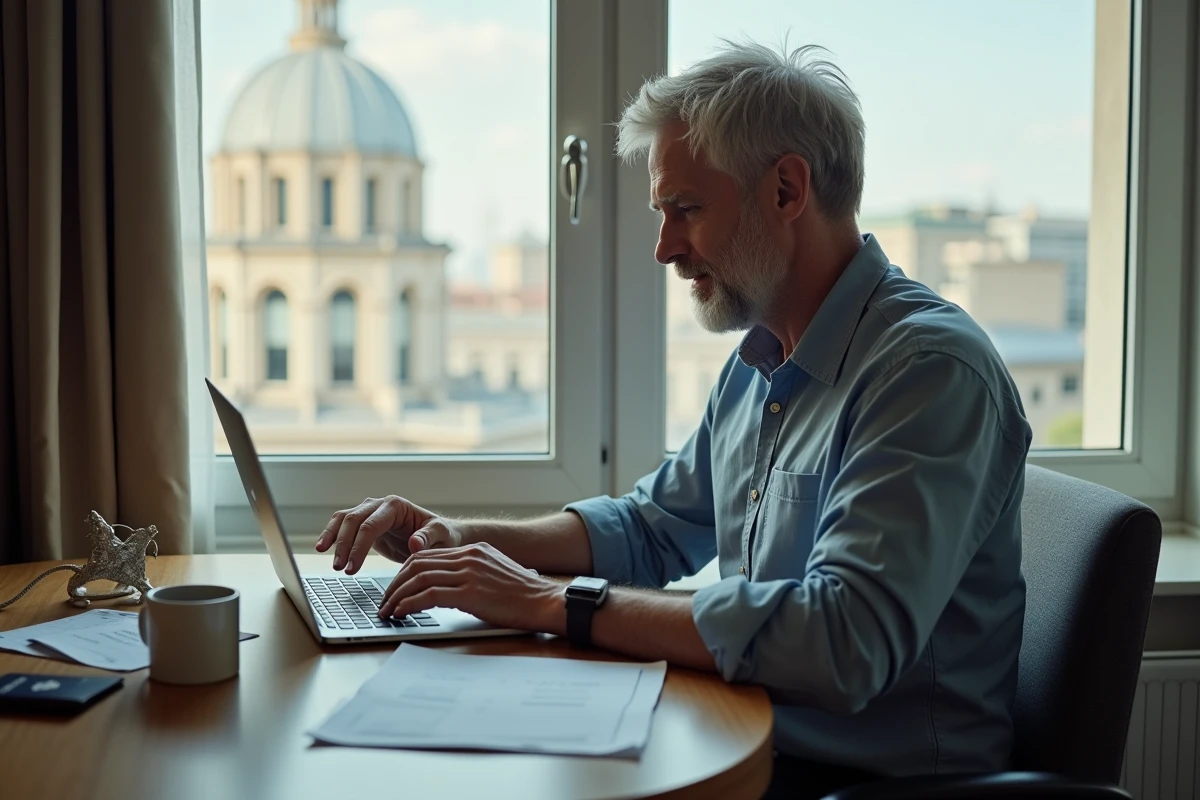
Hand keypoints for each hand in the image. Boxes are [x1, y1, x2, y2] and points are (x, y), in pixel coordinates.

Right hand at [315, 496, 462, 574]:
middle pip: (353, 521)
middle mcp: (379, 505)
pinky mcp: (364, 523)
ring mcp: (369, 512)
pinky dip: (331, 535)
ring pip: (343, 520)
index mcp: (396, 506)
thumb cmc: (442, 536)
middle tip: (340, 568)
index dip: (359, 546)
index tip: (352, 567)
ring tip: (330, 561)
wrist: (438, 537)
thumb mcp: (441, 537)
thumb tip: (414, 543)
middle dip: (344, 545)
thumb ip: (428, 538)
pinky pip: (342, 526)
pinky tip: (322, 548)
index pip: (371, 524)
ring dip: (333, 539)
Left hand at [377, 542, 564, 634]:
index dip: (405, 572)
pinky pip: (429, 595)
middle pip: (417, 564)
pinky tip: (402, 613)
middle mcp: (469, 556)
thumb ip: (472, 574)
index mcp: (474, 550)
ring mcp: (469, 573)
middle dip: (395, 584)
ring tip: (387, 611)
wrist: (545, 601)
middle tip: (384, 601)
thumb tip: (447, 589)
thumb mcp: (496, 574)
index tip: (395, 588)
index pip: (427, 555)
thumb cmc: (524, 595)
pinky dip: (410, 604)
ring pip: (418, 578)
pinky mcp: (470, 592)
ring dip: (397, 596)